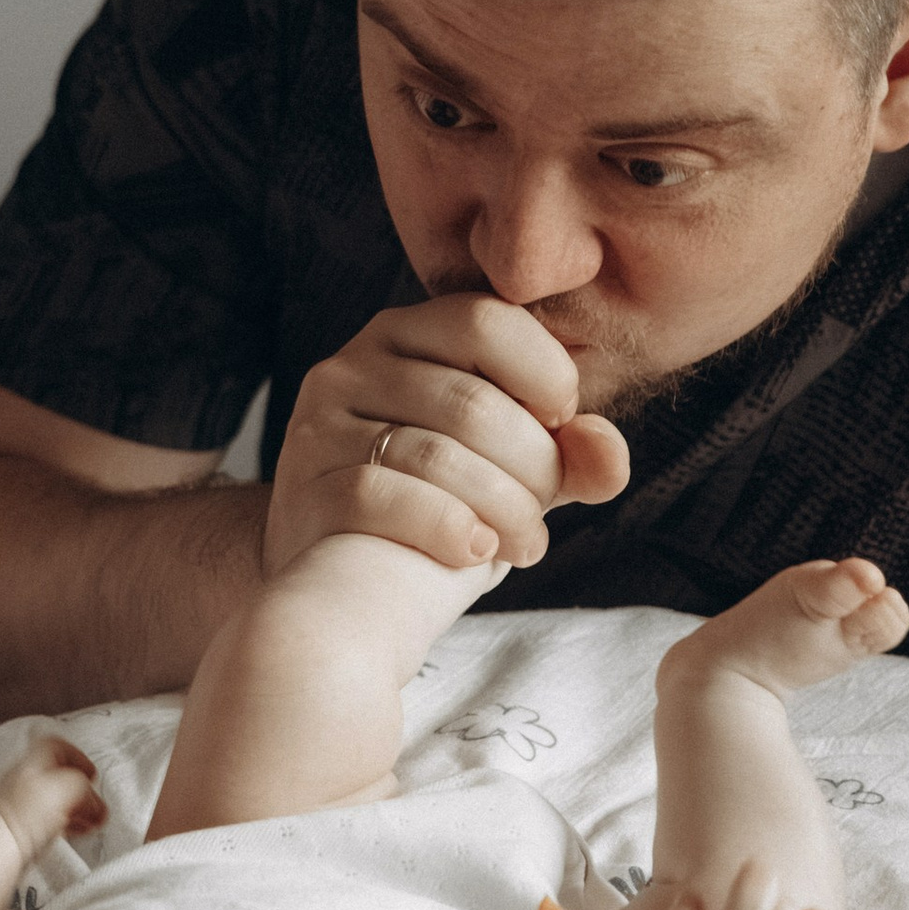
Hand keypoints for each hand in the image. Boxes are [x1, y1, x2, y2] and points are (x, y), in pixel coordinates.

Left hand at [0, 737, 105, 866]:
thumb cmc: (20, 816)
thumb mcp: (66, 787)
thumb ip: (82, 785)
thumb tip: (91, 798)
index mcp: (32, 764)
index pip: (56, 747)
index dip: (78, 758)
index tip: (91, 773)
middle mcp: (22, 781)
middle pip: (56, 776)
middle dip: (79, 789)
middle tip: (93, 803)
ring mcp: (17, 806)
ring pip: (52, 800)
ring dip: (74, 808)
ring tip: (89, 822)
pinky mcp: (16, 830)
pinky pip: (44, 822)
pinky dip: (62, 824)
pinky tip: (71, 833)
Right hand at [261, 295, 628, 576]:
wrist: (343, 588)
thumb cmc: (439, 512)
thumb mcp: (511, 472)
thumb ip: (567, 455)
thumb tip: (605, 450)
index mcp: (407, 334)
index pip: (487, 320)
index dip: (546, 376)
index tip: (561, 429)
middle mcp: (351, 365)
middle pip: (472, 402)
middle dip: (533, 468)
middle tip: (542, 514)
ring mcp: (318, 427)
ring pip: (435, 455)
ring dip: (504, 511)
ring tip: (522, 545)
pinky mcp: (302, 489)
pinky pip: (387, 497)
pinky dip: (449, 530)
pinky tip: (473, 552)